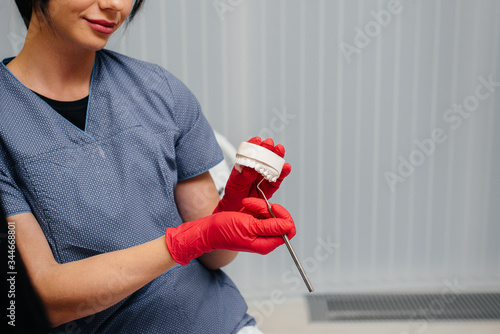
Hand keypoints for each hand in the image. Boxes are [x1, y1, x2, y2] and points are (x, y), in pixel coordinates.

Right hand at [166, 198, 295, 264]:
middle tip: (254, 206)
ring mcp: (260, 232)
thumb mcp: (248, 226)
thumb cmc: (224, 230)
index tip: (271, 208)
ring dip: (259, 206)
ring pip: (271, 214)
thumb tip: (288, 226)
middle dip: (268, 209)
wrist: (210, 229)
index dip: (283, 216)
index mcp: (266, 244)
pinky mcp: (255, 225)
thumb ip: (270, 227)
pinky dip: (255, 207)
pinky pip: (262, 212)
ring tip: (247, 205)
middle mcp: (265, 239)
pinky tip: (246, 207)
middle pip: (280, 220)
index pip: (288, 230)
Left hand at [213, 137, 291, 212]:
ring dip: (278, 156)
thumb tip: (250, 169)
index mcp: (248, 162)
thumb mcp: (236, 181)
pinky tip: (286, 166)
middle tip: (269, 144)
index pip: (252, 150)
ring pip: (274, 163)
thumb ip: (243, 175)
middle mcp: (258, 166)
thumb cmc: (235, 191)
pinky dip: (284, 171)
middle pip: (265, 154)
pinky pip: (279, 177)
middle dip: (268, 147)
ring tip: (280, 150)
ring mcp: (266, 174)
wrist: (237, 206)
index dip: (255, 144)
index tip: (257, 140)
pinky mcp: (273, 184)